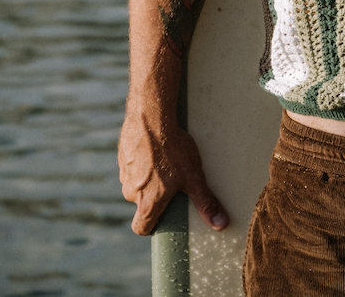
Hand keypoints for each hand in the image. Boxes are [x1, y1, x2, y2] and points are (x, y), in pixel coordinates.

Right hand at [119, 112, 228, 235]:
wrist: (150, 117)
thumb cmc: (171, 149)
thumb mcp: (193, 177)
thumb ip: (205, 202)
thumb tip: (221, 224)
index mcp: (146, 203)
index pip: (141, 228)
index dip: (152, 226)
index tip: (163, 218)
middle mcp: (131, 191)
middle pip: (141, 204)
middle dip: (154, 196)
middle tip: (172, 183)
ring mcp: (124, 172)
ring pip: (136, 184)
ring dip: (148, 178)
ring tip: (166, 162)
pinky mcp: (123, 155)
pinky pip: (132, 165)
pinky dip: (142, 161)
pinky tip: (156, 149)